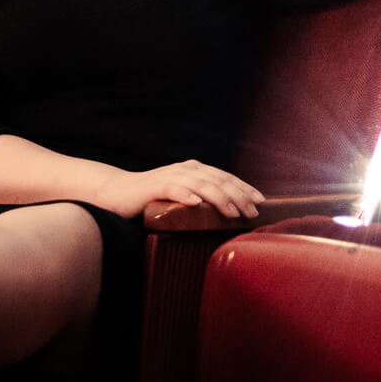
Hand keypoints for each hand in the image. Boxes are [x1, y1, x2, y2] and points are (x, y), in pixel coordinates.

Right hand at [94, 159, 263, 218]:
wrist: (119, 192)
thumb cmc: (154, 197)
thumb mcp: (183, 195)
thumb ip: (203, 197)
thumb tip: (231, 211)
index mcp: (195, 169)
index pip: (225, 177)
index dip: (244, 188)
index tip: (261, 201)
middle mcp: (186, 169)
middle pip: (219, 180)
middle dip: (239, 196)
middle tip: (254, 212)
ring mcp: (171, 176)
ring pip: (201, 184)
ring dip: (220, 198)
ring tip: (234, 212)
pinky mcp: (155, 187)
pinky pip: (173, 189)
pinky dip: (186, 195)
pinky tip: (197, 204)